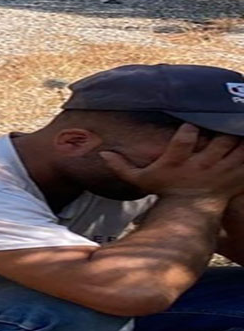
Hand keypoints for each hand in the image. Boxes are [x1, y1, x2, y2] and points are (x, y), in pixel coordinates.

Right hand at [101, 124, 243, 201]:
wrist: (190, 212)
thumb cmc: (164, 190)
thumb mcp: (140, 179)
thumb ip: (121, 166)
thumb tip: (101, 153)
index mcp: (178, 164)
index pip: (183, 144)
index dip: (187, 132)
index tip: (189, 125)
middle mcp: (201, 167)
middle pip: (218, 142)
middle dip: (222, 130)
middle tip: (221, 118)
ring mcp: (221, 171)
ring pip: (237, 147)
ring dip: (239, 136)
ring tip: (238, 121)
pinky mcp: (236, 176)